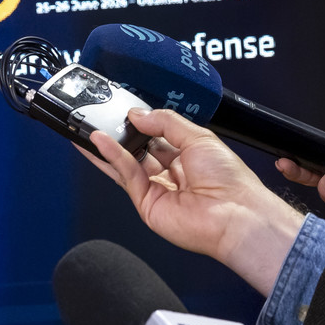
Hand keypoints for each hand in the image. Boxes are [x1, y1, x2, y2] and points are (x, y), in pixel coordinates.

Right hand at [84, 109, 305, 294]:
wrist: (235, 214)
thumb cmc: (229, 180)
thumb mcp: (198, 136)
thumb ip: (165, 122)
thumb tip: (137, 114)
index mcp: (188, 156)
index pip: (157, 136)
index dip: (142, 123)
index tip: (125, 109)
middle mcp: (172, 173)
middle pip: (139, 150)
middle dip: (122, 134)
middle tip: (105, 115)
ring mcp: (158, 189)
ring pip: (127, 164)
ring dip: (108, 145)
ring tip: (89, 126)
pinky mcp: (146, 204)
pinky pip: (126, 175)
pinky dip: (112, 157)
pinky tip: (100, 141)